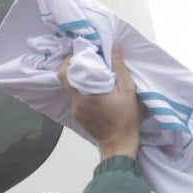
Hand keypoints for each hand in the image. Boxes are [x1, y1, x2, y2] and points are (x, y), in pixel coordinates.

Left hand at [58, 44, 139, 160]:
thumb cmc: (125, 119)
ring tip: (91, 72)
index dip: (68, 60)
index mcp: (84, 95)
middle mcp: (76, 103)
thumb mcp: (127, 90)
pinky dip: (81, 91)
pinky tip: (93, 88)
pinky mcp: (78, 117)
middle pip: (65, 80)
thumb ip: (120, 67)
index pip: (65, 73)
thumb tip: (115, 47)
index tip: (78, 52)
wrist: (120, 144)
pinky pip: (75, 99)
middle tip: (83, 59)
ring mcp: (75, 111)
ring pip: (71, 90)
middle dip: (72, 67)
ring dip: (77, 79)